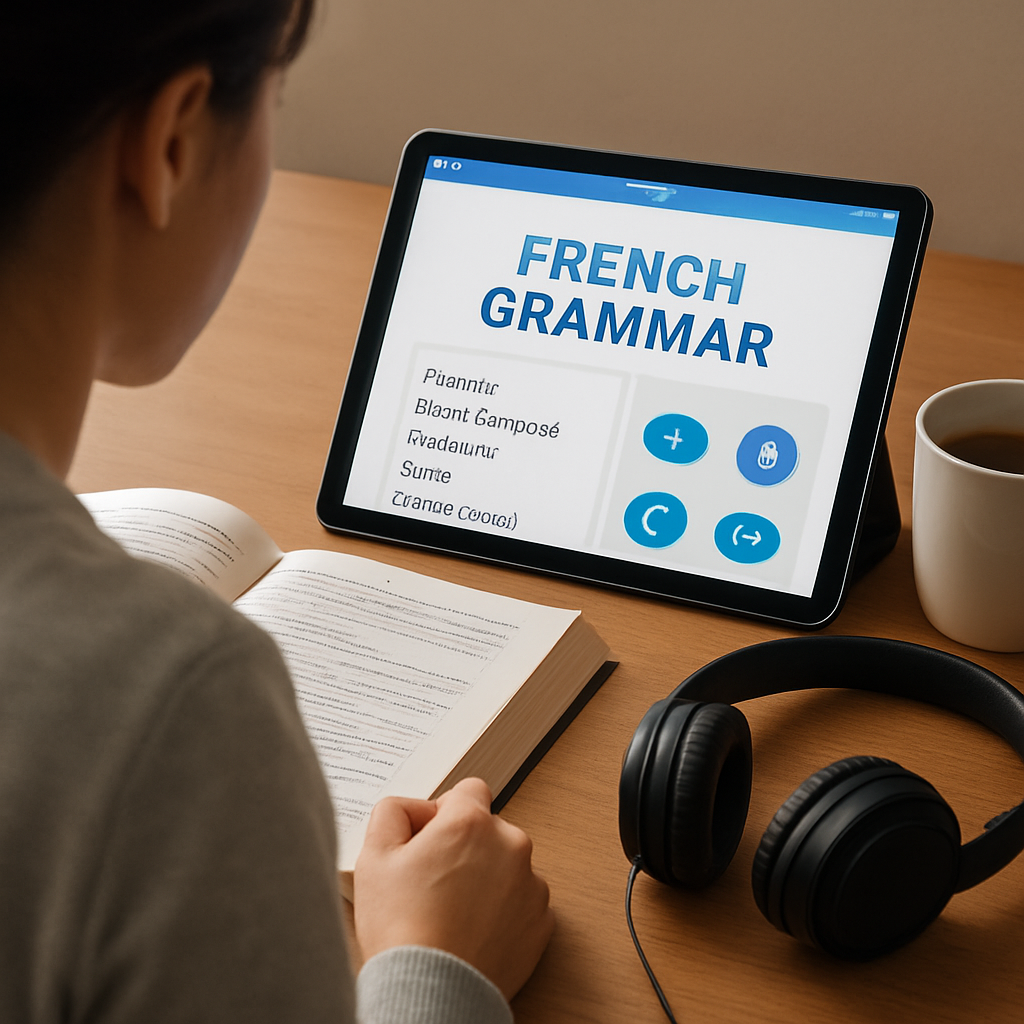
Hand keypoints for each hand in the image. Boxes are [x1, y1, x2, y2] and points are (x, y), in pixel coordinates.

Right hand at [353, 777, 553, 999]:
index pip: (469, 791)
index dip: (444, 813)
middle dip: (465, 846)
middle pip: (488, 829)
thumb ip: (393, 812)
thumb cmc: (401, 928)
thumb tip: (414, 809)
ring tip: (453, 912)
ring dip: (486, 876)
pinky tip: (473, 930)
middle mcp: (510, 844)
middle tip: (433, 882)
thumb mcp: (374, 856)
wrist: (431, 993)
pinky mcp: (541, 921)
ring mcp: (531, 884)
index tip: (430, 841)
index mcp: (471, 822)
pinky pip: (521, 900)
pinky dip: (503, 909)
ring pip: (506, 864)